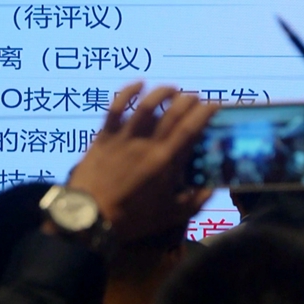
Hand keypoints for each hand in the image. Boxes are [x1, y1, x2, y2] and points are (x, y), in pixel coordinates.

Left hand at [68, 82, 215, 239]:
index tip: (214, 104)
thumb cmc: (131, 219)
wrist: (89, 217)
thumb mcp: (169, 216)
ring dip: (162, 93)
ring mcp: (125, 137)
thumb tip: (211, 189)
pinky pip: (116, 108)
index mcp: (165, 161)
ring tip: (173, 89)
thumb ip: (194, 202)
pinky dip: (127, 92)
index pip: (190, 129)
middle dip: (188, 100)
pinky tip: (138, 84)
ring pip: (146, 105)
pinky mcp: (105, 136)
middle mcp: (148, 143)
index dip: (204, 113)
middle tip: (196, 97)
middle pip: (172, 112)